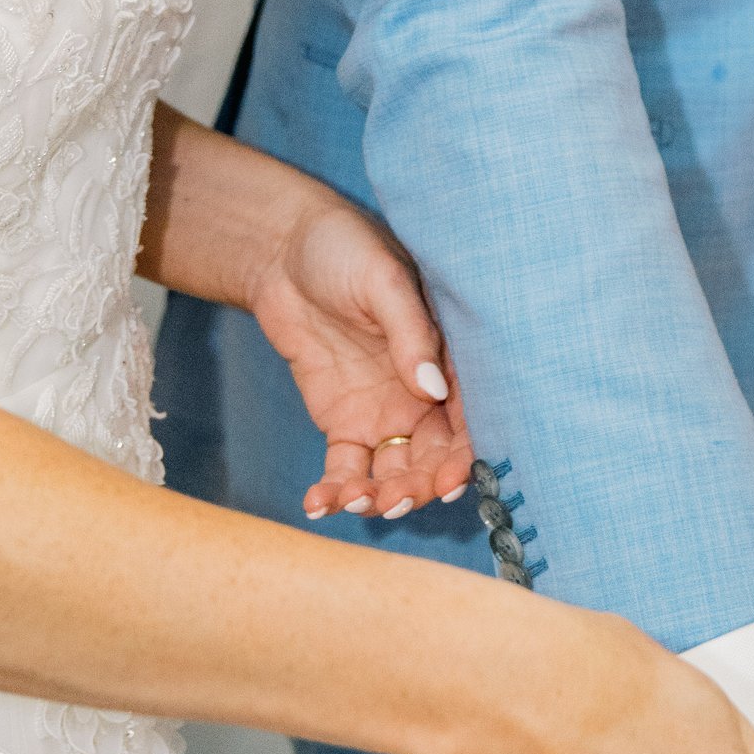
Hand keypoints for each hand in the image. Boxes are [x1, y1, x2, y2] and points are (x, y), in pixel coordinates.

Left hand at [246, 192, 474, 521]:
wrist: (282, 250)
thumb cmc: (345, 248)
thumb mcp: (383, 279)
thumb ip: (411, 332)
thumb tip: (433, 389)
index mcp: (450, 355)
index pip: (471, 415)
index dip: (466, 454)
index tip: (450, 483)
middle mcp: (424, 392)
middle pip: (435, 455)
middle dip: (421, 486)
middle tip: (394, 501)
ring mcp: (385, 411)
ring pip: (394, 471)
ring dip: (381, 496)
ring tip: (355, 501)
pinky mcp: (344, 422)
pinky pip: (347, 467)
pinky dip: (337, 492)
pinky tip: (318, 504)